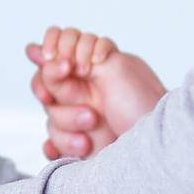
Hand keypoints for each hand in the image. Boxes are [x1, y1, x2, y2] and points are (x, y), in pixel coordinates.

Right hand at [25, 26, 167, 157]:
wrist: (157, 146)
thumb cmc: (143, 104)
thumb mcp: (115, 68)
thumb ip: (78, 52)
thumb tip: (37, 46)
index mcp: (90, 68)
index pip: (54, 55)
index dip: (50, 59)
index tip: (63, 64)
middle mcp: (81, 92)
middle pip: (45, 85)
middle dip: (60, 93)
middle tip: (80, 97)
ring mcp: (77, 119)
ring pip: (49, 116)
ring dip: (68, 119)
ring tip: (94, 123)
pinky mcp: (76, 145)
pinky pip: (51, 144)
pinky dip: (60, 146)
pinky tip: (80, 146)